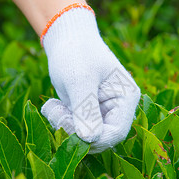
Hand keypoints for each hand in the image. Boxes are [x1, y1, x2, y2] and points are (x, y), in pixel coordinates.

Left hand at [41, 6, 140, 152]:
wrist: (66, 38)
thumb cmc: (76, 52)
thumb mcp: (79, 80)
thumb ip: (85, 110)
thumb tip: (90, 140)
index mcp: (126, 98)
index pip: (116, 132)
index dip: (94, 139)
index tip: (71, 133)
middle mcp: (118, 108)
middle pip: (100, 137)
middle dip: (75, 131)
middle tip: (55, 113)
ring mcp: (102, 112)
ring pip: (85, 136)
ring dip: (64, 126)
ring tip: (52, 106)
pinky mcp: (87, 113)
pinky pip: (74, 128)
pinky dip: (61, 121)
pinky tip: (52, 105)